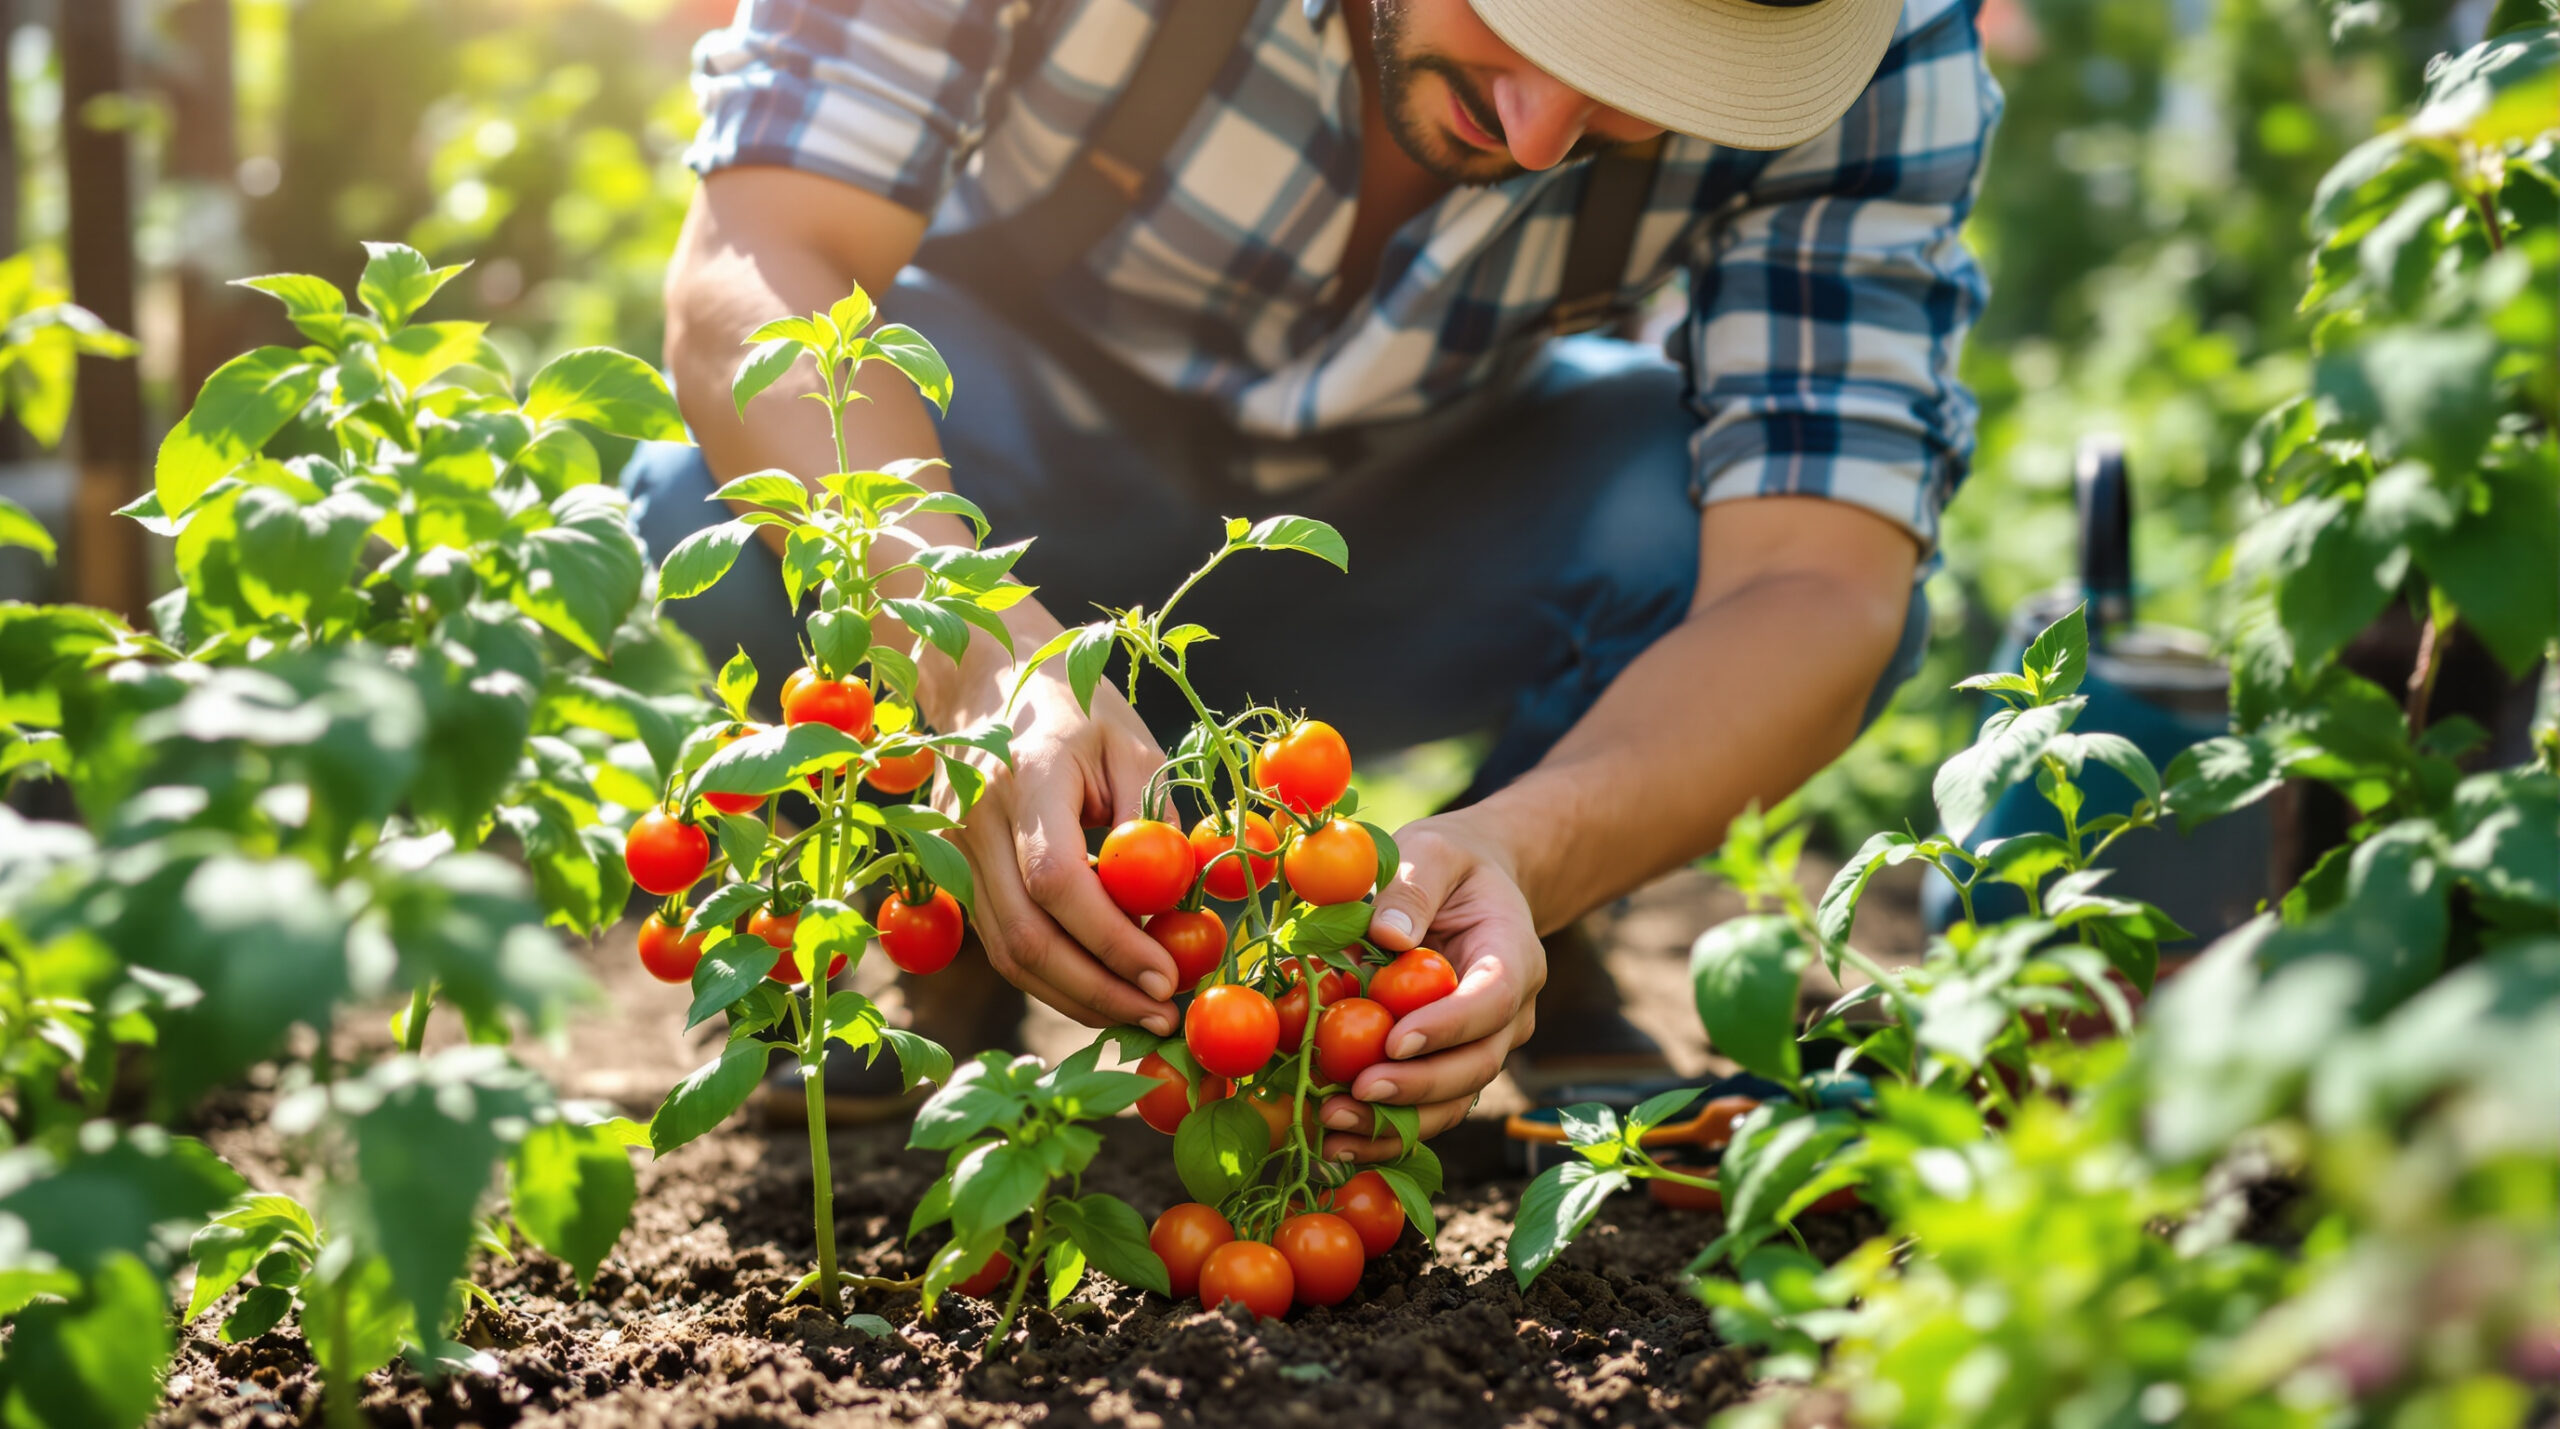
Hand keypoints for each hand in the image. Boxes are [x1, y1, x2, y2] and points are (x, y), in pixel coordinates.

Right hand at [930, 623, 1182, 1034]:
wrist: (985, 681)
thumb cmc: (1075, 709)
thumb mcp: (1131, 745)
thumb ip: (1150, 823)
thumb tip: (1176, 912)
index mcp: (1023, 777)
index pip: (1057, 880)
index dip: (1112, 940)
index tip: (1168, 977)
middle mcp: (974, 823)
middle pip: (1027, 937)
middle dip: (1099, 991)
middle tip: (1162, 1014)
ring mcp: (954, 855)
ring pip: (1009, 955)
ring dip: (1077, 998)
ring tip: (1141, 1014)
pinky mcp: (955, 877)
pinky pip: (1002, 946)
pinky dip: (1054, 979)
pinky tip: (1102, 988)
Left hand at [1316, 812, 1544, 1160]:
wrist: (1472, 887)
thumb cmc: (1451, 865)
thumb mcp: (1435, 849)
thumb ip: (1415, 886)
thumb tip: (1388, 938)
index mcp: (1515, 956)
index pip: (1494, 1000)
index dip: (1449, 1026)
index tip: (1395, 1040)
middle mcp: (1510, 1015)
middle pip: (1477, 1064)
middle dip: (1417, 1087)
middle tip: (1356, 1092)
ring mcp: (1483, 1047)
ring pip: (1454, 1101)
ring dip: (1396, 1125)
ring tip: (1332, 1130)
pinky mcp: (1450, 1067)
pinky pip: (1425, 1110)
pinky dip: (1384, 1130)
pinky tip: (1335, 1140)